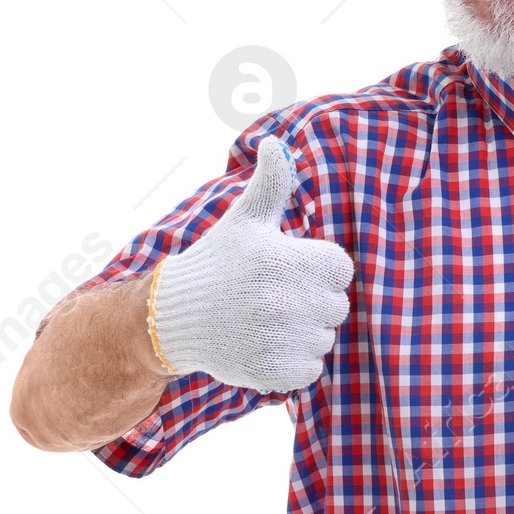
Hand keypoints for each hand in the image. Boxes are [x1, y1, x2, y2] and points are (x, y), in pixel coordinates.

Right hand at [149, 135, 354, 390]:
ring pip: (324, 338)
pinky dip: (292, 362)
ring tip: (261, 320)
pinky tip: (261, 344)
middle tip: (268, 296)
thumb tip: (274, 142)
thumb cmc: (218, 263)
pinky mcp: (278, 372)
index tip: (283, 269)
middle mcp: (291, 301)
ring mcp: (285, 340)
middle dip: (309, 301)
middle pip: (336, 305)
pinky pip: (311, 368)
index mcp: (291, 261)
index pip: (340, 269)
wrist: (173, 317)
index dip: (314, 268)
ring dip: (301, 332)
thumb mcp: (245, 219)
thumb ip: (272, 183)